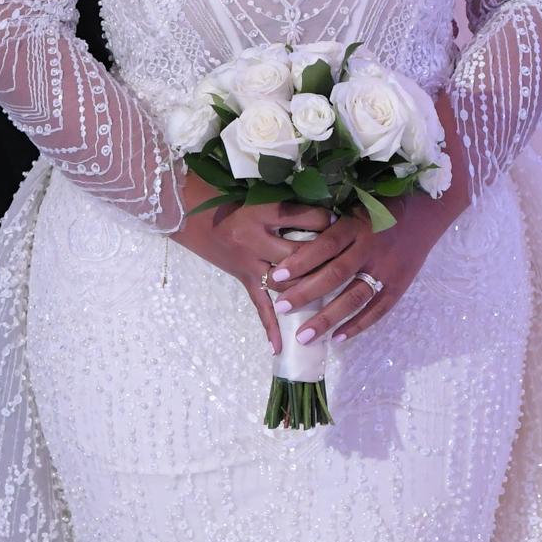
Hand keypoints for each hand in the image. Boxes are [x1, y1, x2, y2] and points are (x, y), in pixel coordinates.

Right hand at [173, 183, 370, 356]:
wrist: (193, 213)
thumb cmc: (234, 200)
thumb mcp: (263, 194)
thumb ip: (294, 204)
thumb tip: (332, 214)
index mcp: (264, 210)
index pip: (305, 217)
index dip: (328, 220)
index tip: (344, 223)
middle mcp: (256, 237)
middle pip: (300, 254)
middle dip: (326, 260)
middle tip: (348, 263)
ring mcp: (249, 261)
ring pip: (286, 283)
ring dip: (310, 290)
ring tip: (334, 297)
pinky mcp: (244, 278)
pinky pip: (259, 305)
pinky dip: (270, 327)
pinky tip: (280, 347)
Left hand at [291, 114, 471, 349]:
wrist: (429, 210)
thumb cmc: (383, 205)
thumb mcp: (355, 205)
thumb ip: (331, 224)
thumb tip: (291, 240)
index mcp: (357, 223)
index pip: (324, 245)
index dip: (300, 262)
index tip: (276, 277)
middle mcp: (371, 247)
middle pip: (335, 275)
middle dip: (306, 294)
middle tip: (281, 308)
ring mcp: (388, 268)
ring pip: (355, 297)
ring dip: (328, 318)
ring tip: (304, 336)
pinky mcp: (400, 283)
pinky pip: (378, 309)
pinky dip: (358, 325)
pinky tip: (338, 338)